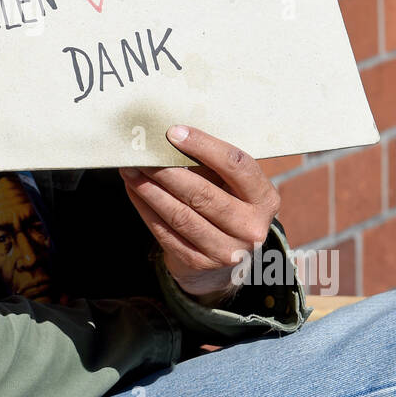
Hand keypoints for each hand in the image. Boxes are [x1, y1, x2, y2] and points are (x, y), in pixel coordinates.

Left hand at [119, 125, 280, 304]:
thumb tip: (169, 137)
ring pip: (181, 216)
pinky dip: (146, 209)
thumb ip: (211, 163)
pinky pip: (166, 233)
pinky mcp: (199, 263)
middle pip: (203, 194)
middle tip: (141, 153)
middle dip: (167, 171)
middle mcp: (251, 228)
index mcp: (265, 200)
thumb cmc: (227, 203)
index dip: (204, 146)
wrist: (227, 254)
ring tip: (130, 170)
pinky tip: (134, 190)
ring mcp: (227, 251)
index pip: (237, 166)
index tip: (173, 132)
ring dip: (150, 190)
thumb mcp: (232, 184)